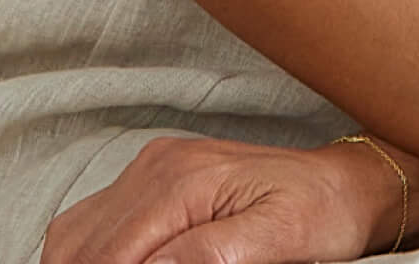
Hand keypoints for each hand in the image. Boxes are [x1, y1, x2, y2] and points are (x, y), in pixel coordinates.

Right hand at [42, 134, 387, 263]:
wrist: (343, 185)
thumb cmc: (319, 214)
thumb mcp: (277, 238)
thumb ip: (211, 252)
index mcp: (185, 180)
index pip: (112, 256)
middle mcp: (158, 164)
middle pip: (82, 247)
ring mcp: (153, 166)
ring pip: (75, 235)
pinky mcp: (155, 176)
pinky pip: (94, 221)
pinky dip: (90, 254)